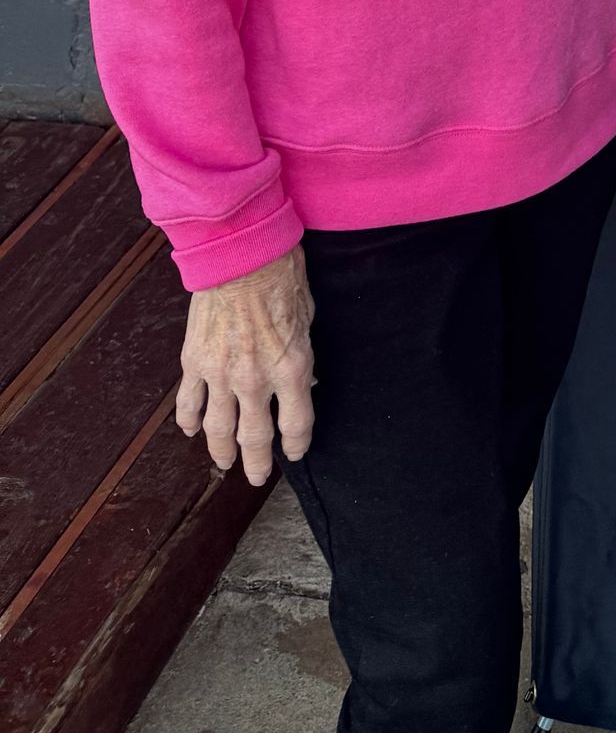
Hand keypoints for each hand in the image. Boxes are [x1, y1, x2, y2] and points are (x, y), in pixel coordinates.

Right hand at [178, 246, 315, 486]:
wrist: (241, 254)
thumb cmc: (283, 277)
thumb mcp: (309, 318)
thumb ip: (304, 354)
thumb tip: (306, 379)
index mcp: (292, 368)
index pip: (297, 424)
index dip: (296, 444)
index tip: (295, 453)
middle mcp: (256, 380)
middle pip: (256, 438)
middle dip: (258, 463)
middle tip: (257, 478)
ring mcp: (221, 374)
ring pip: (218, 430)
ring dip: (221, 451)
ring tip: (223, 464)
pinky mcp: (194, 362)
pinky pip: (189, 402)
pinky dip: (189, 420)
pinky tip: (191, 430)